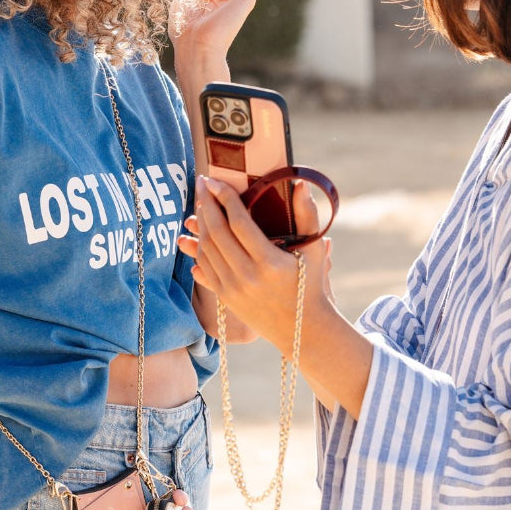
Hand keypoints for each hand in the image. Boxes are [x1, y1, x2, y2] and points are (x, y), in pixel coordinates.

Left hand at [179, 177, 332, 355]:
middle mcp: (247, 277)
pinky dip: (197, 247)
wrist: (301, 329)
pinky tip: (195, 232)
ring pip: (207, 250)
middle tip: (201, 183)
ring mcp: (233, 289)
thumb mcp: (314, 250)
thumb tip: (299, 183)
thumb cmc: (309, 284)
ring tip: (200, 203)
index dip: (225, 198)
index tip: (216, 180)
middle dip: (206, 204)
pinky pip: (204, 267)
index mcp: (269, 262)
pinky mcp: (225, 298)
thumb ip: (308, 215)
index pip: (239, 223)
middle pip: (217, 233)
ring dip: (200, 223)